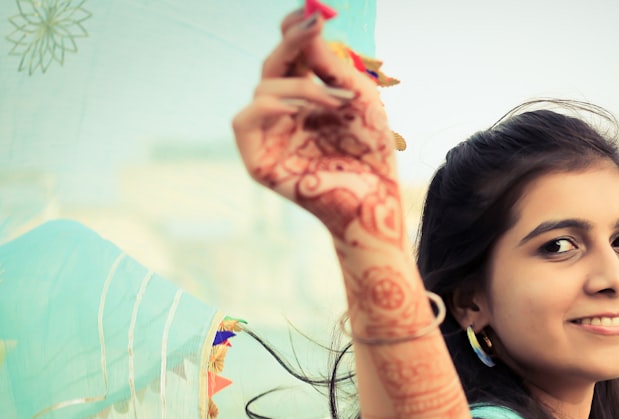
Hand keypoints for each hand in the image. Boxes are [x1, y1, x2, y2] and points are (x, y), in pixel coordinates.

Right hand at [232, 10, 400, 243]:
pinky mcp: (258, 160)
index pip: (289, 55)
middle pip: (272, 66)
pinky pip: (243, 119)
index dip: (292, 31)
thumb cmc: (372, 151)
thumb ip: (329, 63)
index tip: (309, 11)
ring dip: (300, 87)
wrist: (375, 199)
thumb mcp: (357, 97)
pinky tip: (295, 109)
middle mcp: (284, 113)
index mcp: (307, 96)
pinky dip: (267, 107)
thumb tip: (306, 24)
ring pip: (264, 88)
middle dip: (290, 43)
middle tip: (312, 27)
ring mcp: (269, 135)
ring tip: (333, 103)